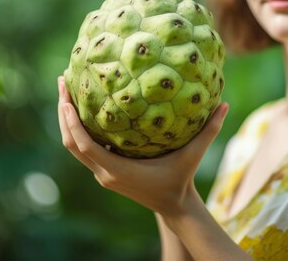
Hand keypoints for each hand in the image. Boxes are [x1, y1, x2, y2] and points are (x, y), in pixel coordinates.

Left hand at [57, 75, 228, 215]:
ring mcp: (102, 173)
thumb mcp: (195, 154)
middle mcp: (104, 173)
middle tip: (62, 81)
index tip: (66, 98)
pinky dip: (77, 128)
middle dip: (62, 113)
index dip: (71, 122)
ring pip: (73, 146)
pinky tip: (80, 108)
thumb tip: (225, 104)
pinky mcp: (104, 171)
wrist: (173, 205)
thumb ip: (210, 130)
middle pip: (70, 143)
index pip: (83, 145)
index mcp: (118, 170)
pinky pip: (83, 148)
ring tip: (66, 90)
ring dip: (66, 120)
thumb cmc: (182, 178)